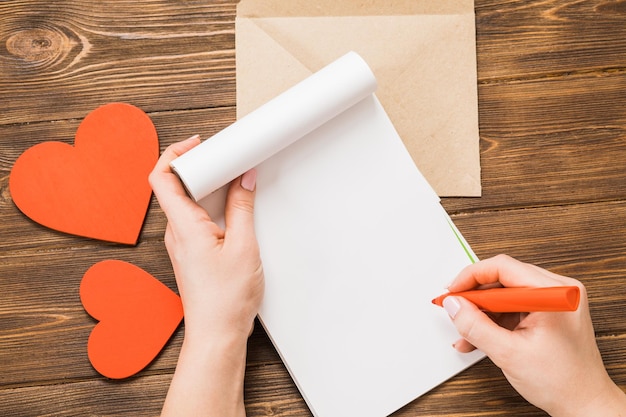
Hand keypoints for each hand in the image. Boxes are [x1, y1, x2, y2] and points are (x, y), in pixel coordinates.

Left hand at [150, 135, 263, 416]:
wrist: (218, 333)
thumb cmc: (226, 299)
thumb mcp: (244, 246)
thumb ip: (242, 208)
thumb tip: (244, 180)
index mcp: (183, 226)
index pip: (161, 177)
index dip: (174, 153)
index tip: (198, 143)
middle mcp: (176, 232)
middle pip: (175, 185)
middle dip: (197, 165)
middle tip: (222, 156)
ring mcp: (183, 243)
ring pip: (187, 202)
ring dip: (207, 185)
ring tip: (232, 177)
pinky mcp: (193, 252)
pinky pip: (196, 218)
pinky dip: (212, 204)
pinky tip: (233, 207)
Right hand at [443, 254, 625, 415]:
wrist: (585, 405)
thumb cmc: (563, 382)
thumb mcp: (508, 353)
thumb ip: (476, 326)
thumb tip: (454, 305)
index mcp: (555, 293)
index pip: (503, 268)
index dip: (471, 277)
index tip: (452, 292)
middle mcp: (558, 290)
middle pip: (503, 279)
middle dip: (475, 297)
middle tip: (455, 309)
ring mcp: (554, 301)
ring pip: (505, 294)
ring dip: (482, 312)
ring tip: (465, 330)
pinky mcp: (548, 312)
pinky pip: (513, 307)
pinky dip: (495, 320)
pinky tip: (479, 337)